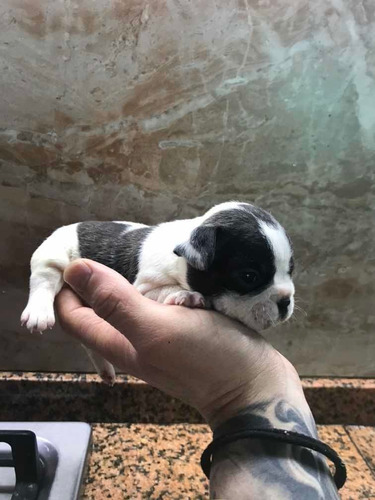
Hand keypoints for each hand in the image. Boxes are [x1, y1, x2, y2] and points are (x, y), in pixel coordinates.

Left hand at [56, 259, 305, 428]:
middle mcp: (133, 341)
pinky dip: (155, 285)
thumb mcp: (156, 329)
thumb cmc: (207, 358)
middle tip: (107, 243)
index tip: (75, 254)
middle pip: (97, 310)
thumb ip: (115, 302)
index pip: (71, 316)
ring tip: (137, 250)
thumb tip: (74, 269)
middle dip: (93, 279)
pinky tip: (168, 269)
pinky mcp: (182, 331)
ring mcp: (159, 337)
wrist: (257, 387)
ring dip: (126, 279)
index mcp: (119, 343)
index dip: (64, 287)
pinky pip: (157, 304)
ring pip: (128, 305)